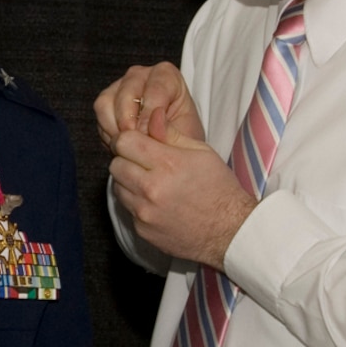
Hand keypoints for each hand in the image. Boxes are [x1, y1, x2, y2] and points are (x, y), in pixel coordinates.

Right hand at [94, 63, 202, 150]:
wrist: (169, 148)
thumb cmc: (180, 138)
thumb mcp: (183, 137)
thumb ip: (168, 131)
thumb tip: (150, 127)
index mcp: (168, 76)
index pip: (155, 88)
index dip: (150, 115)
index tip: (150, 136)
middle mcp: (142, 75)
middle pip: (127, 92)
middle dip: (129, 122)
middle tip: (136, 143)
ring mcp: (121, 86)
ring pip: (106, 102)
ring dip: (116, 129)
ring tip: (130, 146)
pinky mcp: (107, 100)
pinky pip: (100, 114)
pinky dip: (108, 132)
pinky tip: (123, 143)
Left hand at [110, 128, 255, 266]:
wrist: (230, 231)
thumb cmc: (219, 187)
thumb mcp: (201, 152)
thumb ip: (170, 133)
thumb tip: (152, 115)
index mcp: (167, 164)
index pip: (124, 142)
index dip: (129, 139)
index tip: (138, 143)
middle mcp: (151, 188)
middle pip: (115, 164)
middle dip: (126, 160)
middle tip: (144, 163)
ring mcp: (144, 212)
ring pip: (117, 187)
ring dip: (129, 182)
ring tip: (152, 183)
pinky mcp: (142, 229)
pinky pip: (127, 208)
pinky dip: (137, 203)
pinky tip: (157, 202)